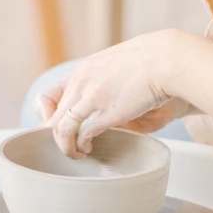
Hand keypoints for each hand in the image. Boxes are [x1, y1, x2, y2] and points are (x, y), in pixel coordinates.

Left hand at [36, 32, 183, 156]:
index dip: (46, 117)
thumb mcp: (112, 65)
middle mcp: (81, 82)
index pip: (46, 97)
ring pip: (63, 128)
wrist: (166, 59)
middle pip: (53, 118)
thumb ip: (99, 81)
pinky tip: (90, 149)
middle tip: (69, 147)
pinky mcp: (108, 111)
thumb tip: (94, 102)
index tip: (57, 128)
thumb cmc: (147, 62)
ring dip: (67, 146)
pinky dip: (82, 145)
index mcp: (81, 71)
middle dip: (58, 138)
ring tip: (78, 154)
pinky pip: (84, 134)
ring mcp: (92, 96)